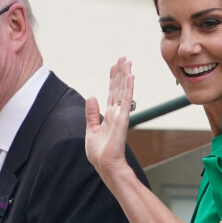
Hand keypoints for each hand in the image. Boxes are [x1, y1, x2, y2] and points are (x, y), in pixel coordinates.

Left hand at [85, 57, 133, 179]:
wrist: (105, 164)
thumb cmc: (99, 152)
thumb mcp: (91, 129)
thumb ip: (92, 114)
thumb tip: (91, 96)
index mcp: (109, 115)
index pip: (111, 92)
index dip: (113, 78)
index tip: (115, 66)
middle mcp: (116, 113)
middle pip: (118, 88)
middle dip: (120, 72)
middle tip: (124, 57)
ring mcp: (120, 115)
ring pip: (123, 90)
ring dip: (125, 75)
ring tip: (128, 61)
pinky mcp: (123, 119)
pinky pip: (126, 100)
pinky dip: (128, 88)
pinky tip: (130, 76)